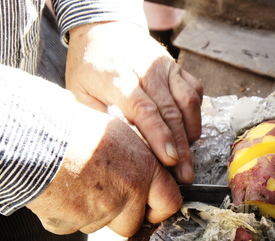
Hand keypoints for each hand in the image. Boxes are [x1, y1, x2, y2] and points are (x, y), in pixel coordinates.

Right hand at [26, 108, 181, 236]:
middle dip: (120, 216)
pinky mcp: (73, 223)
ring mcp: (100, 211)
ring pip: (101, 226)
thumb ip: (140, 161)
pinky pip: (74, 226)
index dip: (159, 210)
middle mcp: (128, 192)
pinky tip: (62, 191)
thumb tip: (152, 178)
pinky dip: (68, 215)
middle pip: (133, 224)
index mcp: (145, 169)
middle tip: (104, 195)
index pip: (169, 203)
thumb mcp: (120, 135)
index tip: (151, 210)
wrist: (35, 138)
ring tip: (78, 183)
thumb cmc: (75, 130)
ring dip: (92, 213)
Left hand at [65, 21, 202, 183]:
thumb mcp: (79, 93)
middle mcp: (146, 70)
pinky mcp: (178, 68)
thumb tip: (120, 153)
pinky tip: (188, 134)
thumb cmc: (89, 68)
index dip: (158, 136)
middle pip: (170, 112)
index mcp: (116, 76)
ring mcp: (166, 67)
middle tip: (185, 176)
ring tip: (188, 161)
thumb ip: (98, 119)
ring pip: (188, 103)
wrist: (105, 30)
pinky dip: (195, 117)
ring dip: (190, 135)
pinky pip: (195, 93)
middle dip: (181, 148)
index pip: (143, 109)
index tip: (170, 161)